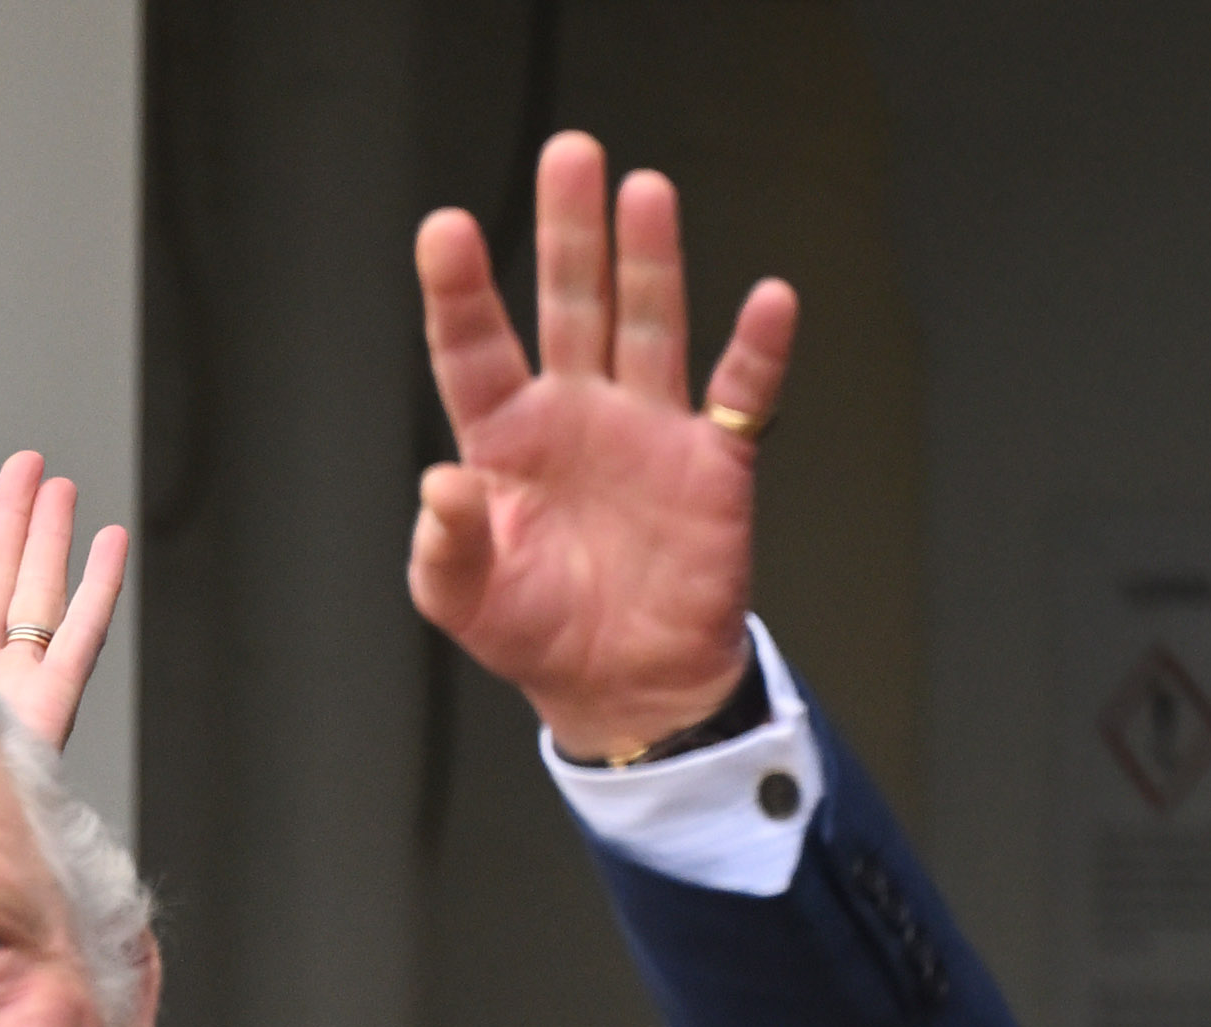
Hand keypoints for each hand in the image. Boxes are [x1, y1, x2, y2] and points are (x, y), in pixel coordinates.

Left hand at [0, 450, 130, 752]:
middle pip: (0, 577)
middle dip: (12, 519)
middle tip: (24, 464)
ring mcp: (20, 681)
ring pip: (39, 593)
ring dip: (51, 539)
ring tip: (61, 487)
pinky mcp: (55, 700)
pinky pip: (81, 634)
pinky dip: (98, 587)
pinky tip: (109, 543)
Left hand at [409, 133, 792, 756]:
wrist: (624, 687)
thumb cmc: (537, 634)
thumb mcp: (467, 601)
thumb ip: (446, 546)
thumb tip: (442, 485)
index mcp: (505, 443)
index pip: (474, 351)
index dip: (460, 291)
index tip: (446, 230)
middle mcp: (577, 416)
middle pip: (570, 305)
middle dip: (569, 232)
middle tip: (568, 155)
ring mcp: (647, 429)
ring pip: (648, 323)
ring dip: (649, 261)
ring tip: (643, 192)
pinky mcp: (712, 460)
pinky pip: (740, 393)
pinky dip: (758, 349)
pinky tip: (768, 300)